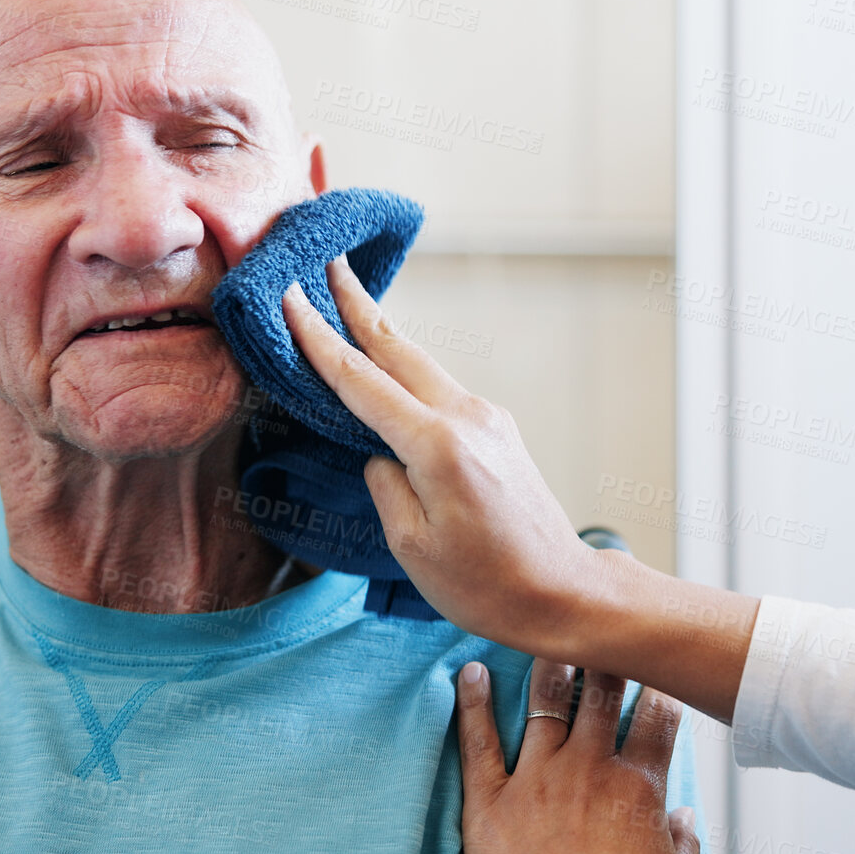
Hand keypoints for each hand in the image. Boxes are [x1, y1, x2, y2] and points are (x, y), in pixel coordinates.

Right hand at [282, 261, 614, 655]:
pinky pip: (438, 389)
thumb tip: (380, 453)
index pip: (361, 381)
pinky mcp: (497, 431)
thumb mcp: (411, 544)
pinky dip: (406, 370)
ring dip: (381, 333)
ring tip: (350, 301)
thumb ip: (384, 484)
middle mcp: (466, 418)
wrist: (563, 593)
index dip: (319, 338)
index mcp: (437, 445)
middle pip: (397, 349)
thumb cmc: (486, 584)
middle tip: (328, 260)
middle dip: (357, 304)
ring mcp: (487, 419)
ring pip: (420, 365)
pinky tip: (390, 368)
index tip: (291, 296)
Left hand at [457, 658, 699, 853]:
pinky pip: (477, 742)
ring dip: (549, 664)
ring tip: (548, 636)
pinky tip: (468, 672)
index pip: (659, 717)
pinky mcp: (489, 803)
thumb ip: (681, 844)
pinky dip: (470, 703)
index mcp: (639, 787)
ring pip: (545, 701)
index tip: (656, 670)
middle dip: (605, 656)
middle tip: (601, 630)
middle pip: (602, 692)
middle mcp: (589, 771)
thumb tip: (683, 818)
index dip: (660, 688)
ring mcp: (536, 781)